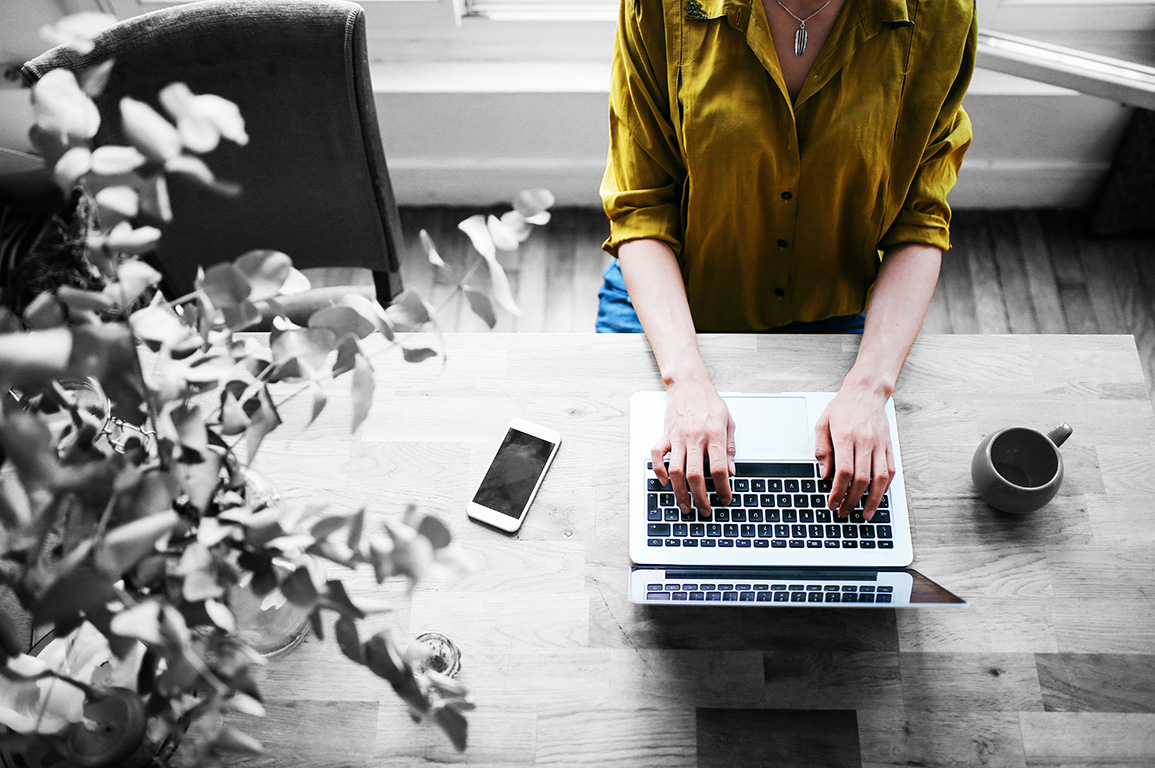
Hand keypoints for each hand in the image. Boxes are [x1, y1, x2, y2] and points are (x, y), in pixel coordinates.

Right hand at [651, 377, 735, 518]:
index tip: (726, 498)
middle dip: (700, 497)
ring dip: (680, 492)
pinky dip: (659, 470)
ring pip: (676, 470)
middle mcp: (694, 437)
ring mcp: (677, 437)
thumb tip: (732, 472)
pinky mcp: (665, 435)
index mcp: (713, 434)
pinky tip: (665, 481)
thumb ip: (729, 449)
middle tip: (704, 510)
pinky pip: (657, 455)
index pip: (719, 469)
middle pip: (695, 475)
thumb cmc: (710, 403)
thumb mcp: (729, 423)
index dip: (723, 488)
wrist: (690, 385)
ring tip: (685, 505)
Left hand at [813, 381, 895, 520]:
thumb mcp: (822, 423)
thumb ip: (822, 450)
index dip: (838, 492)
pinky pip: (890, 471)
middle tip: (844, 512)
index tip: (832, 503)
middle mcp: (865, 441)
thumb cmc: (843, 407)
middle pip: (862, 479)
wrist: (866, 391)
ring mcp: (880, 444)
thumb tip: (824, 475)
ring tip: (866, 514)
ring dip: (873, 500)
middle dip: (852, 500)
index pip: (844, 472)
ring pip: (880, 479)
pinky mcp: (889, 445)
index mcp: (846, 436)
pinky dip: (885, 487)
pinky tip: (878, 497)